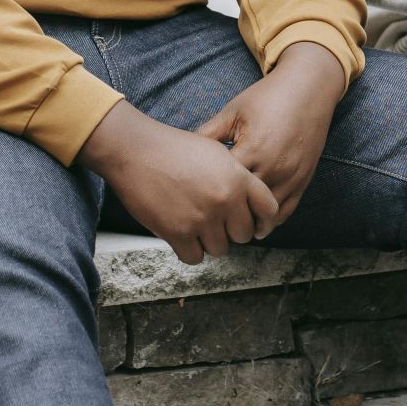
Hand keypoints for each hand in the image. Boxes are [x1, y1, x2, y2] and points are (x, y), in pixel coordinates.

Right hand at [78, 101, 277, 264]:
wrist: (137, 151)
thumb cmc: (175, 148)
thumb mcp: (217, 151)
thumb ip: (237, 175)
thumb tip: (250, 199)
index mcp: (239, 177)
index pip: (270, 209)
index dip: (263, 219)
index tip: (253, 222)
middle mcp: (225, 199)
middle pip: (244, 235)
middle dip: (231, 230)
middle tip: (216, 221)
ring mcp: (202, 218)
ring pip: (220, 249)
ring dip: (209, 241)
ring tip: (196, 224)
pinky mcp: (178, 233)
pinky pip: (195, 257)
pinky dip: (189, 250)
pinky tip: (183, 234)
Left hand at [197, 42, 345, 229]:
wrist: (308, 88)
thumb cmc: (267, 97)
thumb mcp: (234, 111)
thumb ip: (208, 134)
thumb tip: (180, 151)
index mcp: (253, 150)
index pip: (224, 187)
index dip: (207, 196)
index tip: (195, 201)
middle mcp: (274, 168)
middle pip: (245, 208)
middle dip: (226, 216)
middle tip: (209, 222)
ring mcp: (291, 177)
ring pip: (267, 216)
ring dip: (250, 223)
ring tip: (231, 224)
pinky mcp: (304, 180)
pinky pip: (286, 210)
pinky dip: (270, 219)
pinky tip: (256, 220)